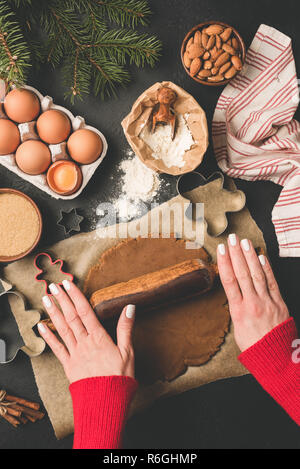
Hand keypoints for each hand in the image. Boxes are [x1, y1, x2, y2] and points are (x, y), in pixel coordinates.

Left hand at [37, 281, 135, 383]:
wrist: (106, 402)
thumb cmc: (120, 378)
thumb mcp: (128, 352)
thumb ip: (126, 328)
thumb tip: (129, 307)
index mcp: (99, 338)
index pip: (85, 311)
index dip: (76, 296)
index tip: (68, 284)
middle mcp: (84, 343)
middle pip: (71, 317)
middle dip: (62, 300)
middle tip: (53, 285)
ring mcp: (75, 354)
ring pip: (62, 329)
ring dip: (53, 312)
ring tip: (46, 299)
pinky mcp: (69, 366)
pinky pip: (57, 349)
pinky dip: (48, 337)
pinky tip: (41, 327)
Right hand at [217, 234, 289, 351]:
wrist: (275, 358)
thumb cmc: (254, 346)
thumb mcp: (238, 330)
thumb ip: (237, 310)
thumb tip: (235, 296)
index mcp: (238, 311)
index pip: (229, 281)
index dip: (224, 263)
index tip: (221, 250)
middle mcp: (252, 303)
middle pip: (242, 274)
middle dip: (236, 254)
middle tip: (232, 239)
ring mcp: (267, 302)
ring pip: (257, 275)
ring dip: (250, 257)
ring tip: (244, 243)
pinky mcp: (279, 303)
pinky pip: (272, 282)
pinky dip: (266, 268)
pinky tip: (261, 257)